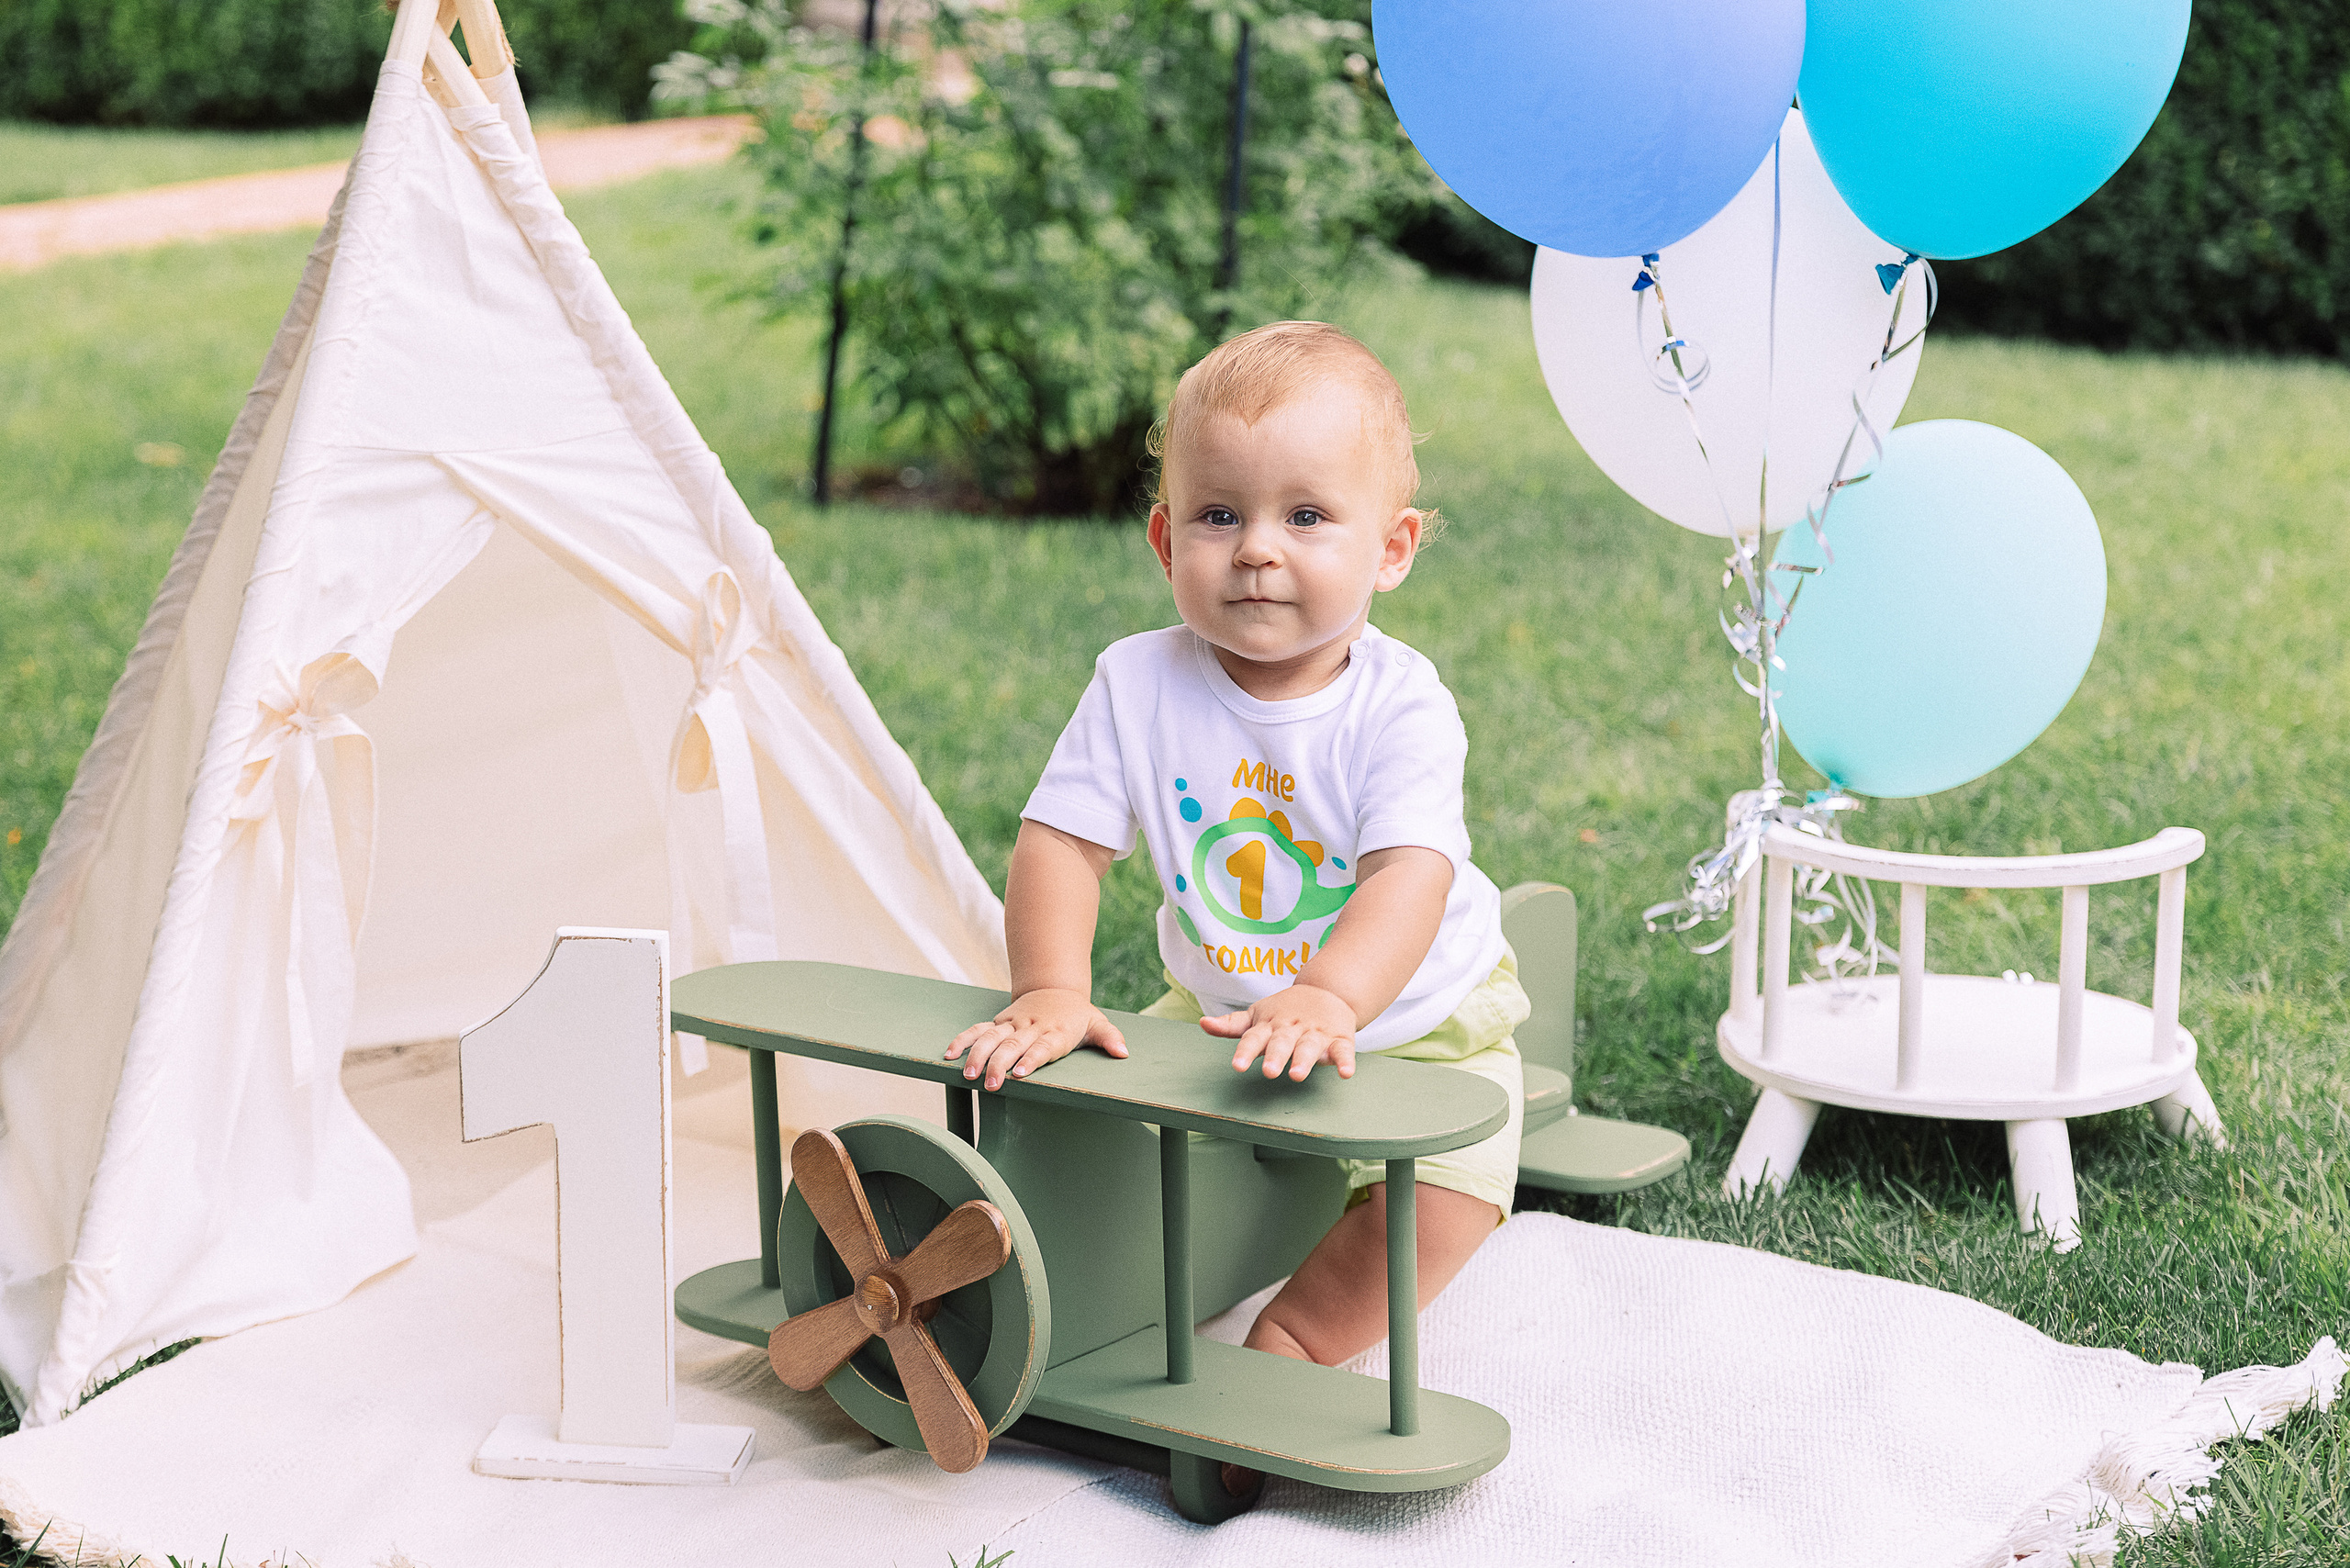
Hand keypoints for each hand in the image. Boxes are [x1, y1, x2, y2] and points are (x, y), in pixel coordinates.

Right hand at [945, 988, 1127, 1090]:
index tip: (1020, 1073)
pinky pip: (978, 1030)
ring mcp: (1012, 1024)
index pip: (1042, 1047)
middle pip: (1013, 1046)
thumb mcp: (1098, 1023)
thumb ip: (1110, 1038)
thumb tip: (1124, 1053)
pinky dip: (963, 1040)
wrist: (1056, 987)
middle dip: (1000, 1064)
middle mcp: (1031, 1026)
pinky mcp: (999, 1022)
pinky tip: (950, 1054)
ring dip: (978, 1055)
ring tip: (968, 1074)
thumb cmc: (1077, 1015)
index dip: (1031, 1059)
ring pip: (991, 1038)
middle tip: (990, 1084)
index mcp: (1055, 1031)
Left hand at [1200, 984, 1357, 1081]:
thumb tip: (1203, 1023)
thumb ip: (1231, 1024)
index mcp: (1269, 1025)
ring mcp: (1315, 1033)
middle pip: (1282, 1043)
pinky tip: (1345, 1073)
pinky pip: (1343, 1051)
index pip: (1254, 1038)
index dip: (1245, 1052)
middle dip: (1275, 1056)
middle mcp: (1291, 1029)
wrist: (1328, 990)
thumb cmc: (1285, 1010)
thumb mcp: (1257, 1015)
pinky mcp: (1339, 1039)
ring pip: (1309, 1047)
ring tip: (1297, 1075)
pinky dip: (1345, 1061)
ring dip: (1304, 1060)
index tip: (1237, 1066)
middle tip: (1269, 1071)